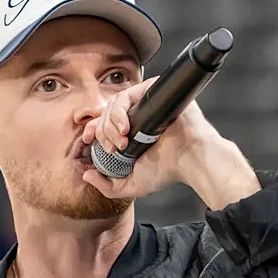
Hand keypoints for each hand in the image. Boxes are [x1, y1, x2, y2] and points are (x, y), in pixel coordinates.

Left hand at [80, 77, 262, 208]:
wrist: (191, 160)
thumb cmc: (168, 170)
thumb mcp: (130, 184)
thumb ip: (107, 186)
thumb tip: (86, 175)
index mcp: (132, 130)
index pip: (104, 122)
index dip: (93, 129)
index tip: (87, 140)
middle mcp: (138, 114)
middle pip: (106, 112)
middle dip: (103, 132)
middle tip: (113, 148)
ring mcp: (147, 102)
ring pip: (115, 102)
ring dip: (110, 124)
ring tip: (121, 141)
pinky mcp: (154, 91)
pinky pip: (129, 93)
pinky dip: (120, 111)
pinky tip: (126, 128)